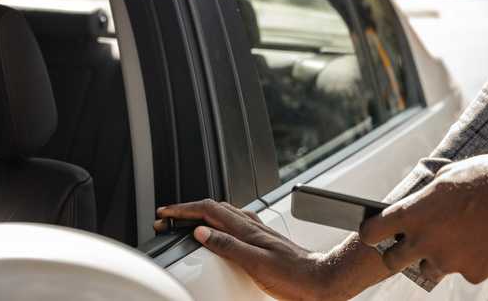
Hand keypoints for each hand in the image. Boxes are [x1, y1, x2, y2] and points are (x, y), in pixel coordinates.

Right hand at [154, 200, 343, 300]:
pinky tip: (220, 231)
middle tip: (168, 218)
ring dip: (201, 214)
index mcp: (246, 229)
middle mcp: (251, 226)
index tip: (165, 212)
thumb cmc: (294, 276)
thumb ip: (229, 245)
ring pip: (223, 213)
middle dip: (187, 210)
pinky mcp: (263, 241)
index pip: (208, 210)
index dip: (184, 209)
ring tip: (186, 221)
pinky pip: (235, 224)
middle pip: (212, 208)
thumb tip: (201, 232)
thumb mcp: (256, 263)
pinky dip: (218, 222)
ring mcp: (258, 232)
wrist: (321, 280)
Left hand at [359, 147, 487, 283]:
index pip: (374, 230)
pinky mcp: (473, 274)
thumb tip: (420, 202)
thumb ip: (428, 196)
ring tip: (459, 237)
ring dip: (438, 258)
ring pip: (431, 269)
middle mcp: (425, 240)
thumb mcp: (448, 175)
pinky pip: (465, 271)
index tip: (373, 233)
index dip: (371, 232)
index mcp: (414, 212)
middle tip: (407, 247)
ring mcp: (448, 261)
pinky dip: (473, 260)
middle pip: (393, 261)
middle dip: (398, 255)